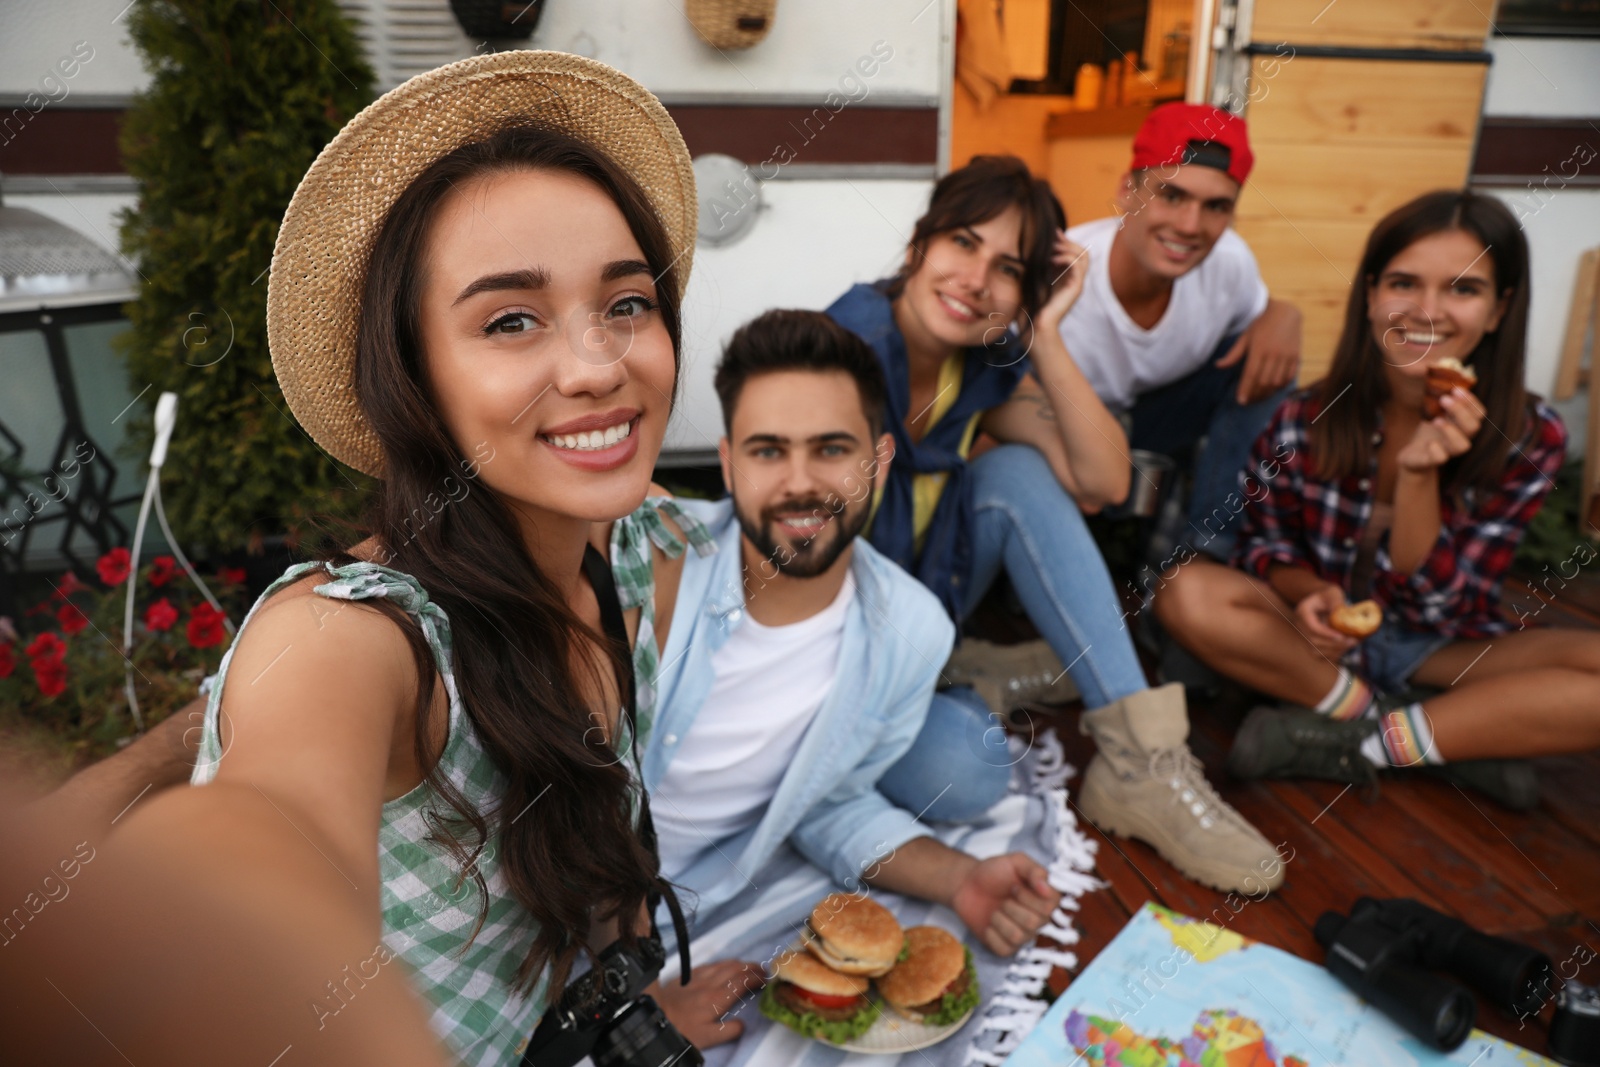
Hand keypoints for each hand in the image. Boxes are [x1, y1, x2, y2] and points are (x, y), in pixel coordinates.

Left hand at [647, 959, 765, 1049]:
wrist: (655, 1016)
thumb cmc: (681, 1030)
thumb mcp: (707, 1038)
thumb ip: (728, 1031)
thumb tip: (743, 1024)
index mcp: (718, 999)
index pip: (742, 983)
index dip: (756, 978)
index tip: (767, 979)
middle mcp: (710, 983)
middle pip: (736, 969)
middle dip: (751, 968)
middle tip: (763, 970)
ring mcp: (698, 977)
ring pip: (723, 964)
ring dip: (739, 963)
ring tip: (748, 966)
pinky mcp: (687, 976)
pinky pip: (710, 964)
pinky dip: (723, 963)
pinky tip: (723, 965)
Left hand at [949, 852, 1060, 955]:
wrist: (967, 885)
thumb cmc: (994, 872)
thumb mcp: (1016, 862)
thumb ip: (1034, 871)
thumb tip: (1046, 888)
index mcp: (1044, 900)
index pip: (1050, 907)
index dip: (1029, 897)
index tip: (1015, 886)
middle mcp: (1038, 920)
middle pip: (1034, 923)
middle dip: (1011, 906)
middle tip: (1003, 898)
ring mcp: (1023, 935)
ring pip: (1017, 936)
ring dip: (999, 919)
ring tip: (995, 910)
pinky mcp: (1006, 947)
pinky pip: (1003, 949)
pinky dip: (991, 934)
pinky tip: (988, 923)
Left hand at [1034, 232, 1088, 332]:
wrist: (1033, 326)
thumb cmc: (1029, 304)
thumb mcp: (1032, 276)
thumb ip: (1036, 262)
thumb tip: (1032, 243)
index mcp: (1065, 275)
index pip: (1073, 250)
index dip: (1064, 239)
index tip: (1050, 233)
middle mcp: (1074, 278)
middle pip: (1082, 250)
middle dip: (1067, 241)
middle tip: (1052, 239)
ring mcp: (1076, 283)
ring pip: (1083, 255)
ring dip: (1067, 247)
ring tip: (1052, 249)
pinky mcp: (1076, 288)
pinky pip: (1078, 265)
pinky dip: (1066, 257)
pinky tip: (1052, 259)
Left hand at [1216, 299, 1301, 404]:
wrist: (1286, 312)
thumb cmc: (1261, 324)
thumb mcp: (1245, 337)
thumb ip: (1233, 354)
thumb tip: (1218, 366)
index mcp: (1259, 348)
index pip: (1251, 374)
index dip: (1245, 389)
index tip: (1240, 400)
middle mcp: (1274, 353)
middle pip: (1264, 381)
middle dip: (1255, 395)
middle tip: (1248, 401)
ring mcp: (1287, 356)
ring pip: (1277, 382)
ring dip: (1267, 393)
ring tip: (1259, 397)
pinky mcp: (1296, 356)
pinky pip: (1290, 377)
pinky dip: (1281, 386)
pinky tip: (1273, 389)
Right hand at [1293, 584, 1356, 657]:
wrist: (1322, 601)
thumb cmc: (1329, 595)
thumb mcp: (1333, 593)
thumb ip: (1337, 602)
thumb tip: (1344, 615)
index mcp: (1303, 611)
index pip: (1312, 627)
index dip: (1327, 634)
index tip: (1342, 636)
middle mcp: (1301, 625)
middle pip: (1314, 641)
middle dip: (1334, 644)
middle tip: (1353, 641)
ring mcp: (1304, 635)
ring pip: (1316, 650)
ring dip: (1335, 650)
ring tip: (1352, 644)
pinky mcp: (1311, 643)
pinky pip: (1320, 654)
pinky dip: (1333, 653)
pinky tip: (1346, 647)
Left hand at [1397, 388, 1482, 472]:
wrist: (1413, 456)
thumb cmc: (1428, 431)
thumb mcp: (1434, 411)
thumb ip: (1440, 395)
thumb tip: (1434, 367)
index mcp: (1463, 424)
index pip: (1479, 413)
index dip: (1472, 401)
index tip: (1457, 389)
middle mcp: (1460, 438)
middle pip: (1473, 427)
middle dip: (1461, 411)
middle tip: (1444, 399)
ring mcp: (1448, 451)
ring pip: (1463, 445)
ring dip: (1451, 430)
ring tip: (1436, 420)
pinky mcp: (1431, 461)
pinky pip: (1441, 459)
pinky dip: (1437, 450)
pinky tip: (1430, 443)